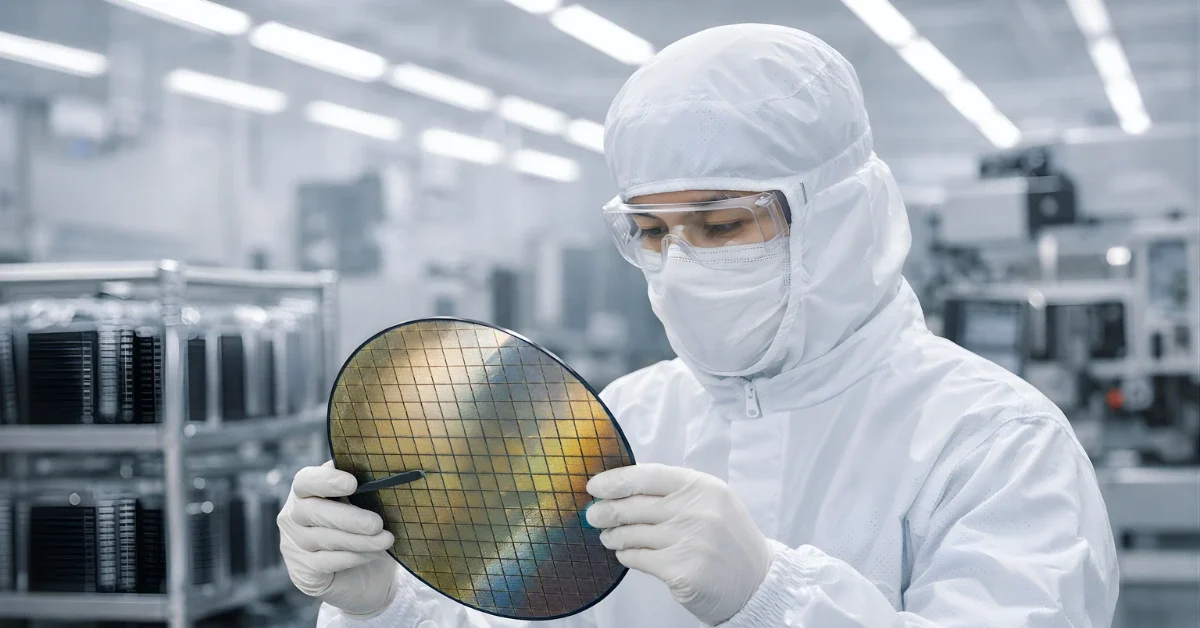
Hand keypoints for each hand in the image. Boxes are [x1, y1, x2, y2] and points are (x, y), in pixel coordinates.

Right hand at [278, 462, 398, 615]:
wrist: (368, 574)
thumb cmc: (366, 529)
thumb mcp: (368, 504)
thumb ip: (365, 487)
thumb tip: (379, 470)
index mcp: (307, 491)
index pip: (305, 480)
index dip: (326, 480)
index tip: (352, 484)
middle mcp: (293, 516)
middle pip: (310, 512)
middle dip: (347, 518)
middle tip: (376, 523)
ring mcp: (294, 546)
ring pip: (322, 539)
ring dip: (358, 540)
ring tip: (386, 540)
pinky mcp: (302, 572)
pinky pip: (326, 562)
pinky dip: (353, 557)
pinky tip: (374, 554)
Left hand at [585, 463, 772, 624]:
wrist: (756, 583)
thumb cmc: (728, 541)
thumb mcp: (711, 503)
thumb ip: (673, 493)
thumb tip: (621, 491)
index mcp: (702, 487)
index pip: (646, 475)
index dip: (615, 480)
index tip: (594, 486)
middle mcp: (696, 510)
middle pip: (633, 505)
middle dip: (605, 510)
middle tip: (594, 515)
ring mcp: (689, 541)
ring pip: (631, 533)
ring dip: (614, 535)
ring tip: (609, 537)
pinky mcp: (680, 571)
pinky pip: (637, 558)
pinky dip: (626, 555)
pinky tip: (625, 554)